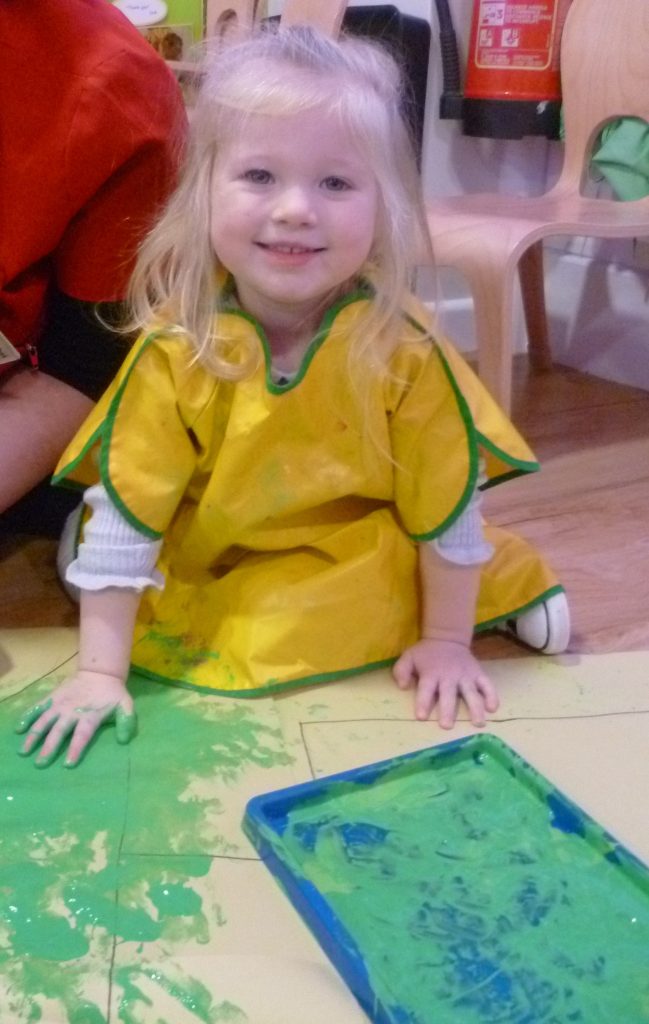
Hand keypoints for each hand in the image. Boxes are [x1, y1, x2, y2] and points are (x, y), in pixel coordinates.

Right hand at [15, 670, 135, 767]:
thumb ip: (126, 721)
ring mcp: (60, 704)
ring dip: (34, 736)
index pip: (82, 735)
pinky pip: (37, 708)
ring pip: (44, 721)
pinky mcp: (52, 698)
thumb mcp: (125, 705)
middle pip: (59, 731)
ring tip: (24, 751)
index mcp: (90, 716)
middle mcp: (72, 712)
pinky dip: (28, 717)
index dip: (75, 749)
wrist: (99, 672)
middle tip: (40, 763)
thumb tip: (124, 740)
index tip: (67, 764)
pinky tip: (18, 728)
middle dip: (49, 747)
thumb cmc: (112, 694)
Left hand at [393, 638, 498, 728]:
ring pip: (471, 692)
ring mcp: (466, 675)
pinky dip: (492, 695)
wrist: (447, 638)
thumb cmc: (426, 654)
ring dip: (475, 708)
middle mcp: (449, 676)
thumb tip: (402, 686)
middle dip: (447, 710)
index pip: (426, 689)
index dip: (423, 702)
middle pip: (448, 694)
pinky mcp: (478, 674)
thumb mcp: (409, 657)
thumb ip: (401, 671)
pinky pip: (487, 685)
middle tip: (447, 726)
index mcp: (431, 673)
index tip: (421, 717)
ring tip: (478, 723)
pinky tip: (493, 708)